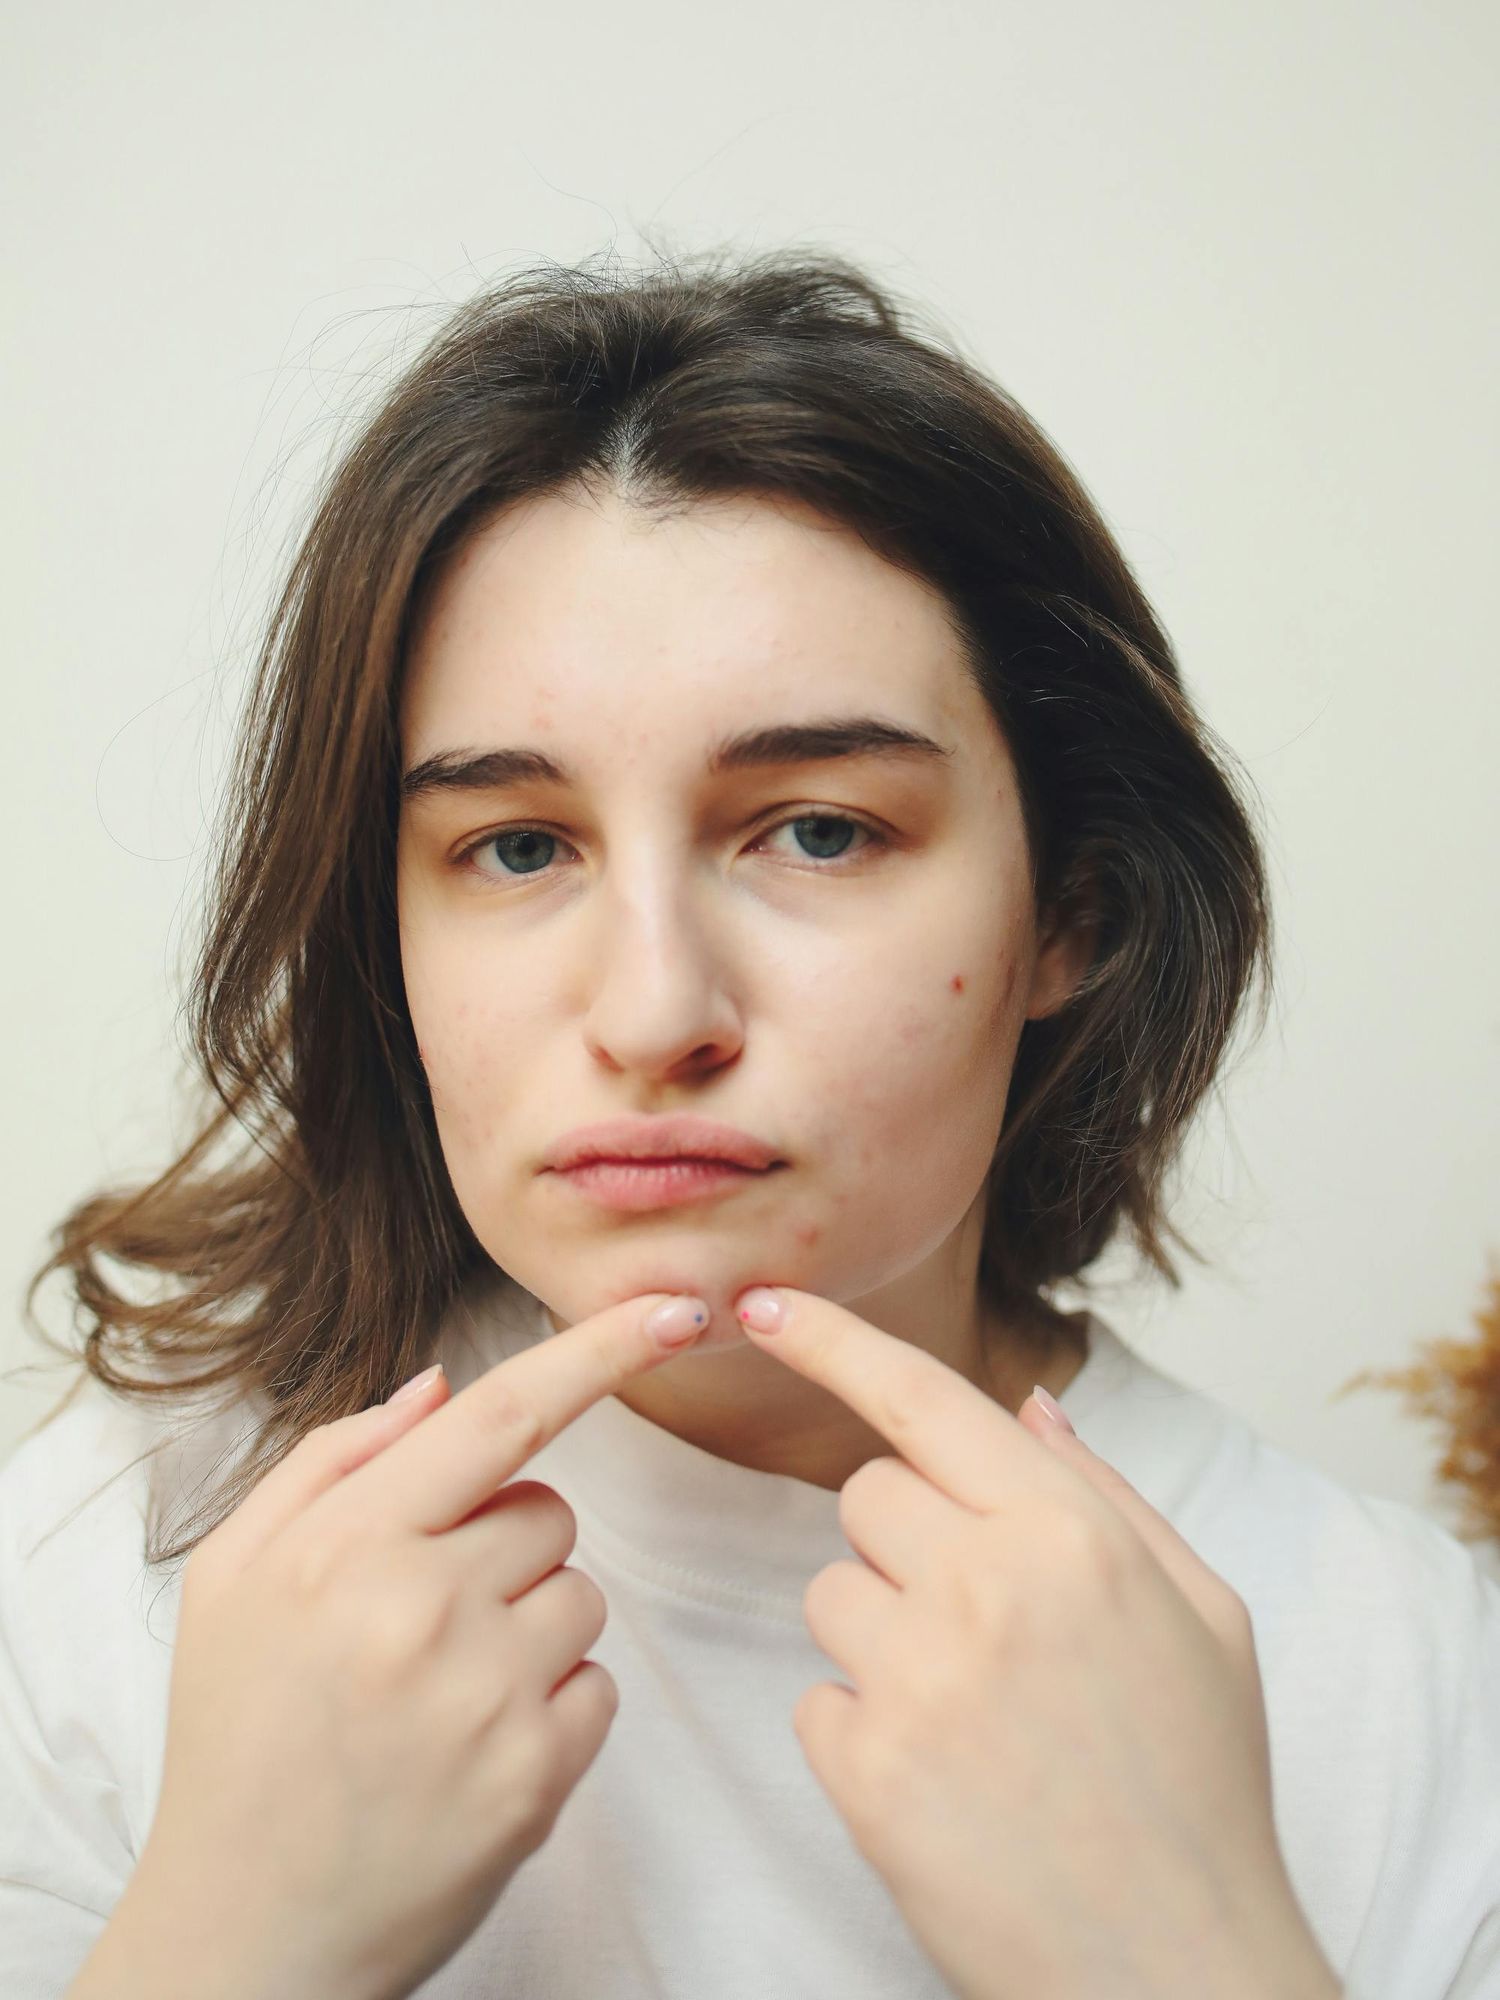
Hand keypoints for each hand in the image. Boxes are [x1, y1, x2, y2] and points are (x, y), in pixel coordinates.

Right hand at [127, 1290, 711, 1999]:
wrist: (246, 1933)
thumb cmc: (241, 1737)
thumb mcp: (233, 1576)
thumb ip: (333, 1463)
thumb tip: (440, 1388)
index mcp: (347, 1545)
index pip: (503, 1417)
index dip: (598, 1351)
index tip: (674, 1307)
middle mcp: (423, 1608)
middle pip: (549, 1512)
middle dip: (505, 1546)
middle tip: (422, 1623)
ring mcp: (486, 1696)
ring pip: (582, 1597)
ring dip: (531, 1627)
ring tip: (440, 1693)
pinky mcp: (536, 1776)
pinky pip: (597, 1686)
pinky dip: (552, 1707)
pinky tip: (471, 1748)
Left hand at [731, 1285, 1341, 1999]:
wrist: (1180, 1969)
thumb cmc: (1198, 1788)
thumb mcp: (1202, 1616)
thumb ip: (1106, 1497)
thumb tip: (1029, 1409)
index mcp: (1071, 1533)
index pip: (923, 1398)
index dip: (833, 1340)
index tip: (761, 1302)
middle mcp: (987, 1584)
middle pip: (867, 1495)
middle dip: (906, 1543)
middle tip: (982, 1630)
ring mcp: (919, 1676)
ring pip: (832, 1590)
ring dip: (880, 1636)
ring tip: (972, 1717)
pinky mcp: (865, 1768)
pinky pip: (817, 1697)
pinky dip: (863, 1731)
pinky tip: (945, 1782)